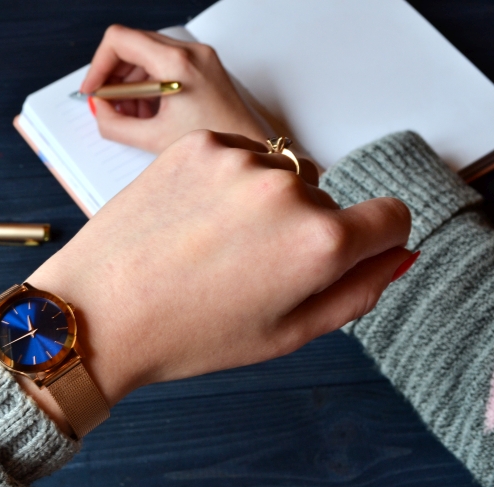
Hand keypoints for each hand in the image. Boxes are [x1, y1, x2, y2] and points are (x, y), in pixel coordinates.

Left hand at [25, 131, 411, 422]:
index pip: (391, 217)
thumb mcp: (286, 335)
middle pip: (328, 201)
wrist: (97, 311)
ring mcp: (238, 159)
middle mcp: (285, 189)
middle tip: (246, 271)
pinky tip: (192, 221)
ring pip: (283, 177)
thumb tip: (396, 253)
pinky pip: (240, 157)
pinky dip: (227, 184)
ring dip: (263, 205)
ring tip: (211, 247)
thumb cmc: (183, 334)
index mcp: (318, 243)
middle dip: (302, 232)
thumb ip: (357, 292)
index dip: (371, 242)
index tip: (341, 256)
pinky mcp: (197, 144)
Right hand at [81, 25, 270, 152]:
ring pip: (146, 52)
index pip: (119, 40)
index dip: (98, 65)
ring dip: (129, 81)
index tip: (93, 88)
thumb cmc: (214, 146)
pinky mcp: (204, 63)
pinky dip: (148, 82)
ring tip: (131, 113)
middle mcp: (190, 51)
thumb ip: (114, 125)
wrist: (251, 149)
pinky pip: (163, 61)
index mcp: (177, 64)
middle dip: (113, 76)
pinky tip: (148, 109)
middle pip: (131, 44)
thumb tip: (98, 110)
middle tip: (107, 104)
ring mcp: (199, 55)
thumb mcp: (153, 140)